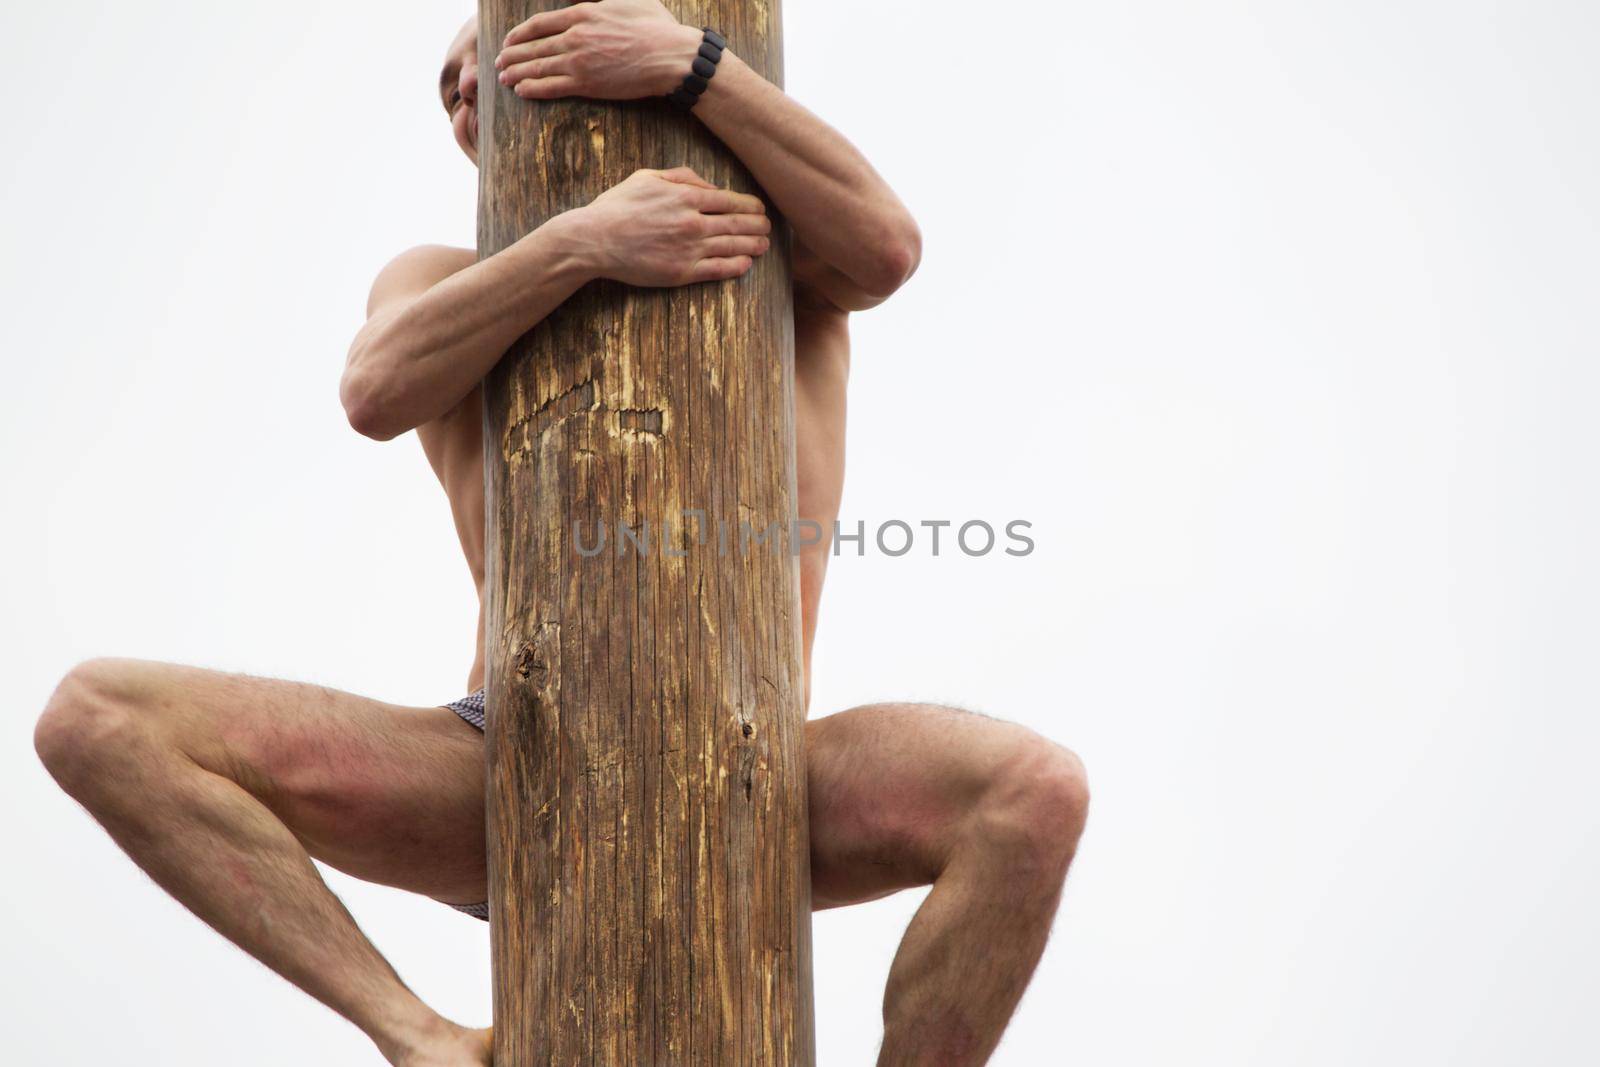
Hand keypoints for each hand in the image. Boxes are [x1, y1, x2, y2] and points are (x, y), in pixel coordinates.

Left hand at [495, 0, 702, 100]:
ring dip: (517, 72)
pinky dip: (533, 88)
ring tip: (504, 78)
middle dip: (512, 55)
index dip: (520, 33)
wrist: (671, 56)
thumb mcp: (627, 0)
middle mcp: (575, 36)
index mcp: (583, 13)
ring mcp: (579, 61)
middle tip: (499, 62)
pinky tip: (521, 91)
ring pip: (538, 67)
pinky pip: (552, 87)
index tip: (510, 39)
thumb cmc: (656, 28)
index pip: (540, 23)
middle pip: (533, 46)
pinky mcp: (587, 84)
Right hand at [567, 167, 771, 286]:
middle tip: (768, 228)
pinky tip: (746, 264)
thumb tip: (709, 185)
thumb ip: (681, 177)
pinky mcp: (682, 272)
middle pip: (738, 223)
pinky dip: (737, 266)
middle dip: (758, 225)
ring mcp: (689, 249)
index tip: (759, 209)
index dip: (750, 206)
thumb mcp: (647, 178)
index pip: (730, 200)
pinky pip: (718, 269)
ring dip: (753, 245)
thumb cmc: (617, 207)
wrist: (594, 240)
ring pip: (733, 246)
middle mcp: (693, 222)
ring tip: (764, 245)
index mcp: (686, 197)